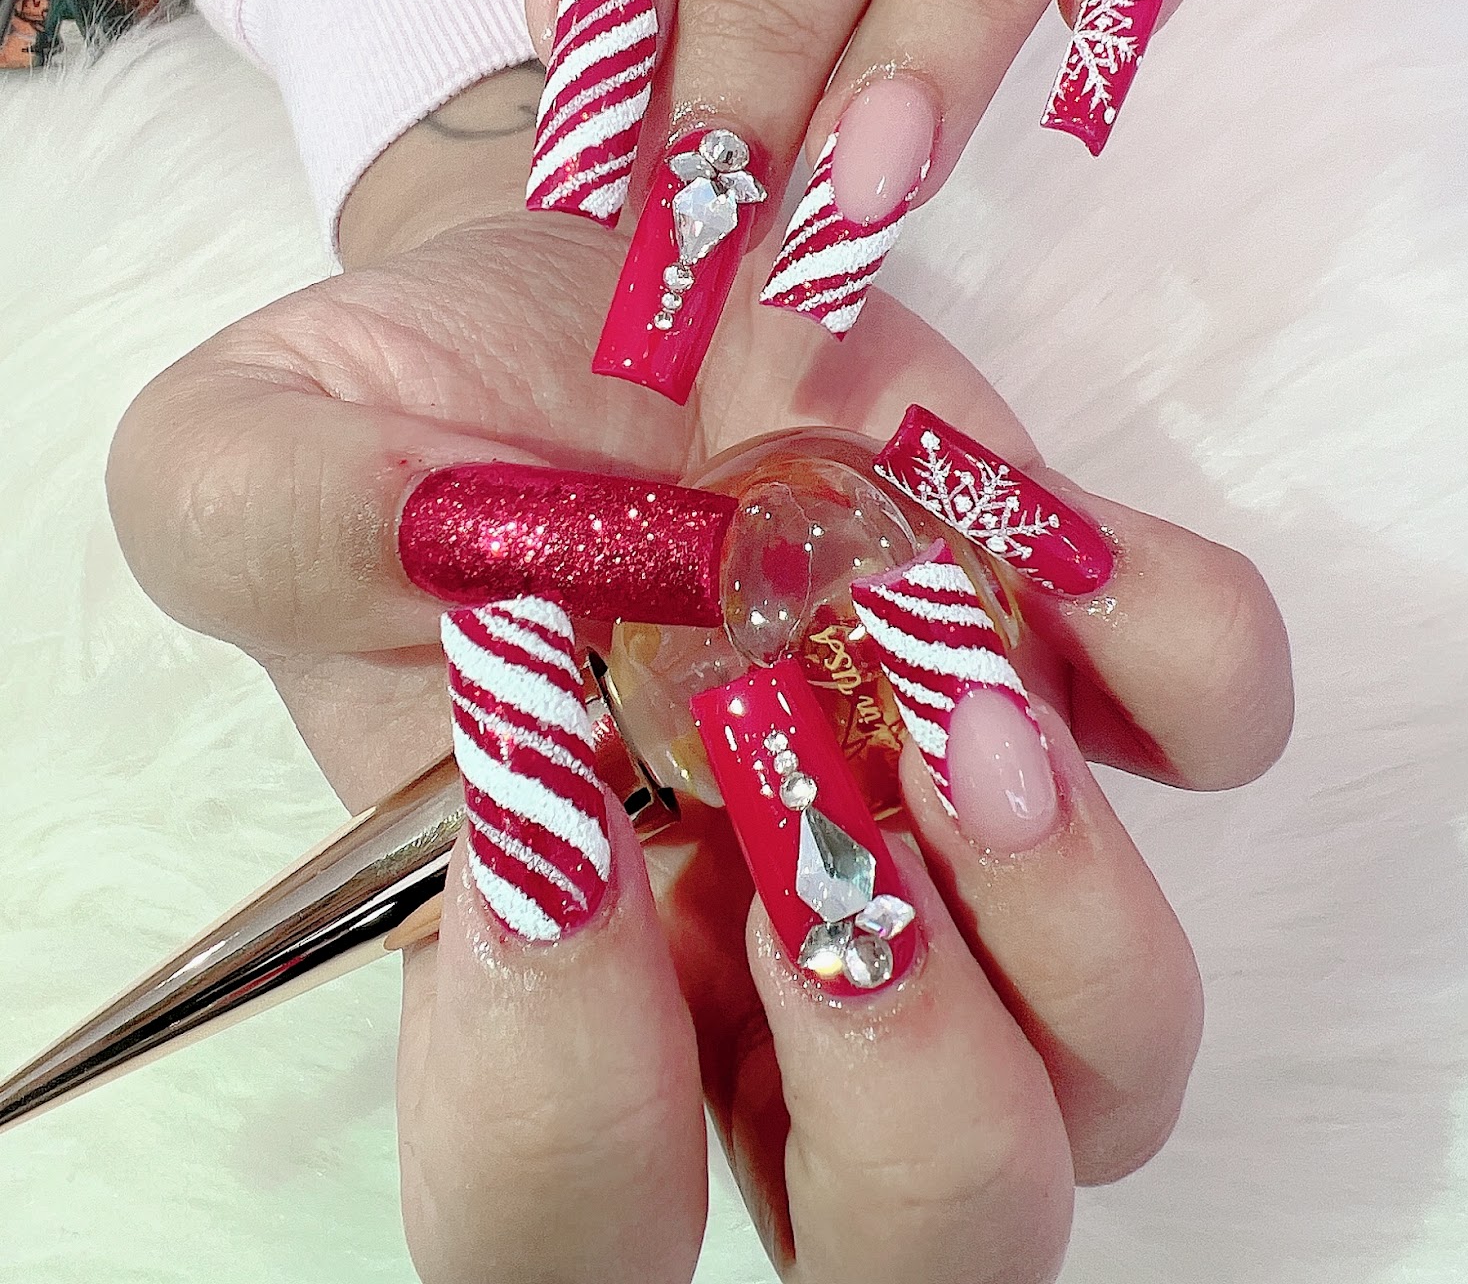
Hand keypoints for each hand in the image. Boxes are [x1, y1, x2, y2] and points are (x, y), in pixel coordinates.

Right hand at [107, 73, 1290, 1281]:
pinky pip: (1217, 727)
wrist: (557, 281)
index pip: (567, 1220)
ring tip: (945, 674)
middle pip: (932, 1229)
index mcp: (551, 979)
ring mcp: (952, 822)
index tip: (558, 812)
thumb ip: (283, 531)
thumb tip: (474, 588)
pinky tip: (1031, 542)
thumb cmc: (402, 418)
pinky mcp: (1068, 648)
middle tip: (794, 804)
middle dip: (897, 1065)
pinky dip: (1176, 654)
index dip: (572, 1091)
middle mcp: (775, 959)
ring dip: (1061, 897)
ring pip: (1123, 1053)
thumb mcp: (246, 453)